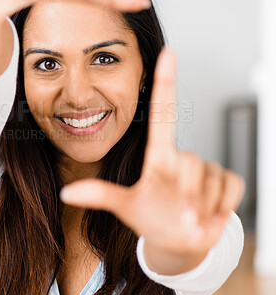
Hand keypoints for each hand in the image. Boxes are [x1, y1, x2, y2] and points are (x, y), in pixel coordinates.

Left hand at [60, 48, 244, 271]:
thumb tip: (65, 193)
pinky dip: (218, 208)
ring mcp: (206, 171)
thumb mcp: (125, 205)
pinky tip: (208, 214)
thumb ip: (99, 194)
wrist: (176, 242)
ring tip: (190, 216)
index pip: (162, 112)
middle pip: (189, 162)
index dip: (164, 82)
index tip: (167, 52)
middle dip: (186, 192)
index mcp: (158, 156)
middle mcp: (181, 158)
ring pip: (208, 179)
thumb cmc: (150, 216)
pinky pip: (229, 190)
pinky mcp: (228, 185)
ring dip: (199, 205)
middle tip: (181, 214)